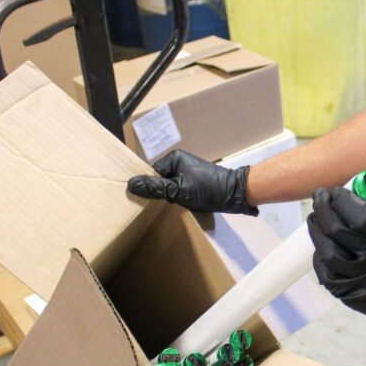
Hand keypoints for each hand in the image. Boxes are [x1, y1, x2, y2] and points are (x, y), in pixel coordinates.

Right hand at [127, 150, 257, 214]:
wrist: (235, 194)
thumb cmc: (207, 189)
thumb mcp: (178, 190)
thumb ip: (155, 188)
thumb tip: (130, 184)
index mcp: (174, 158)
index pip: (152, 173)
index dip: (148, 187)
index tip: (143, 201)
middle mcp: (179, 161)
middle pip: (159, 179)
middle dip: (158, 192)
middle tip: (153, 207)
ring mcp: (188, 171)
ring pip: (169, 186)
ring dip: (168, 197)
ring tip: (167, 207)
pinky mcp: (195, 181)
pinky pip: (179, 189)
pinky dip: (177, 198)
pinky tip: (178, 207)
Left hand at [307, 185, 365, 343]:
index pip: (358, 213)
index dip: (342, 198)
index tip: (337, 191)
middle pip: (336, 229)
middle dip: (323, 207)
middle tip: (321, 196)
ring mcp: (359, 280)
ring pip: (326, 250)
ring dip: (316, 230)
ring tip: (316, 217)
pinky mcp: (350, 295)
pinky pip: (325, 273)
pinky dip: (319, 256)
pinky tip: (322, 244)